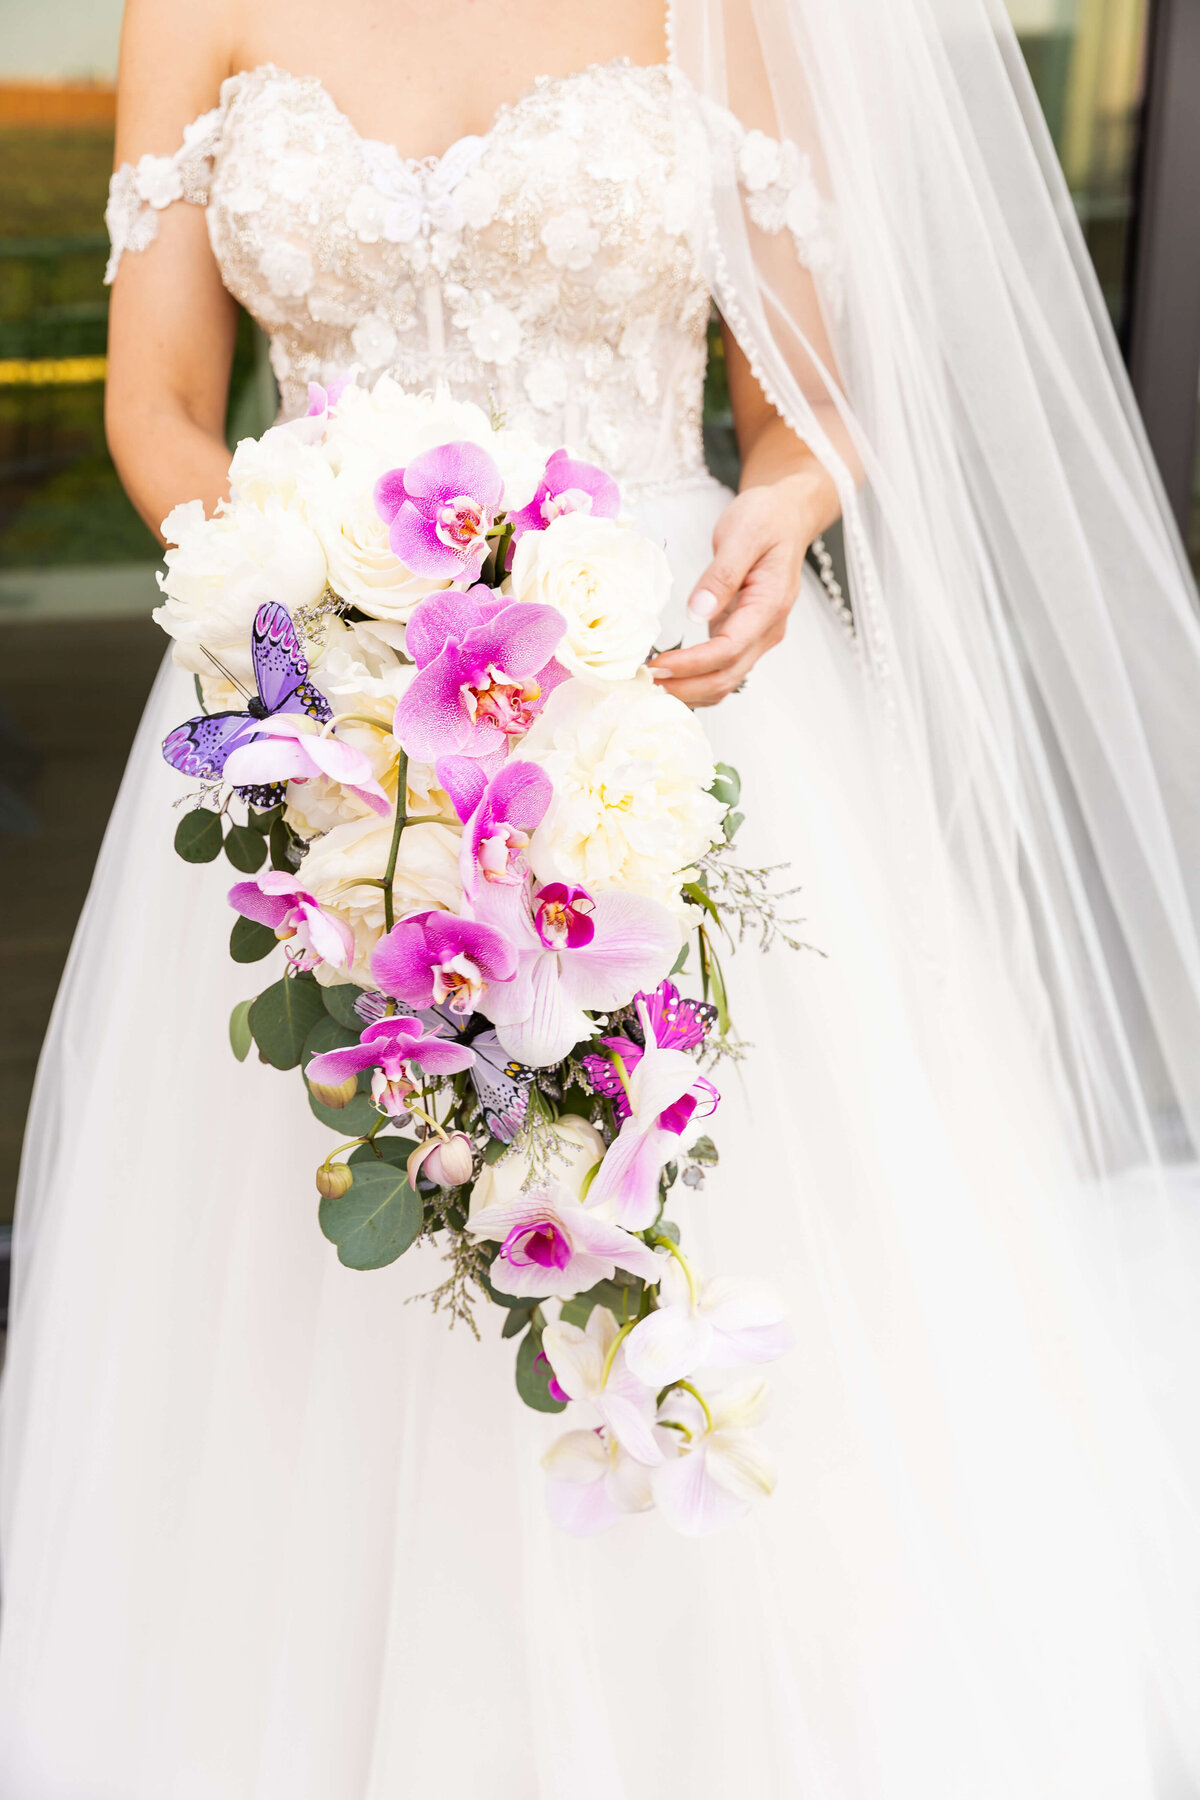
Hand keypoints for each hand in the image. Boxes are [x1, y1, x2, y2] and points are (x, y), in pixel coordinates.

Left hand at [648, 475, 816, 707]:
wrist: (787, 517)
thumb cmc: (766, 519)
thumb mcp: (742, 534)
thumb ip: (721, 575)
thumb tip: (697, 611)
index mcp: (769, 605)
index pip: (728, 649)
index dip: (692, 664)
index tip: (658, 666)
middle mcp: (767, 629)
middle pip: (727, 676)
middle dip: (686, 687)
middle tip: (646, 683)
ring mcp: (757, 636)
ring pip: (725, 680)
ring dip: (690, 691)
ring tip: (652, 686)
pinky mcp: (743, 635)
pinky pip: (721, 668)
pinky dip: (696, 681)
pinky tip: (670, 679)